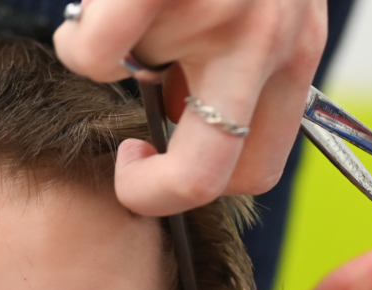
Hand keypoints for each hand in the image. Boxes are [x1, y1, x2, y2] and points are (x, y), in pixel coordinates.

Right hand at [53, 0, 327, 215]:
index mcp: (293, 56)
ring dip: (105, 65)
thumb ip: (229, 65)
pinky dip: (78, 39)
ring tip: (113, 17)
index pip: (256, 172)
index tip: (162, 154)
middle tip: (127, 158)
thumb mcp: (257, 7)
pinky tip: (96, 5)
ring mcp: (223, 15)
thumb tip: (171, 114)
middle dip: (147, 190)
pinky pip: (94, 55)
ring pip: (129, 95)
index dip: (194, 185)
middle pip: (207, 178)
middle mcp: (271, 42)